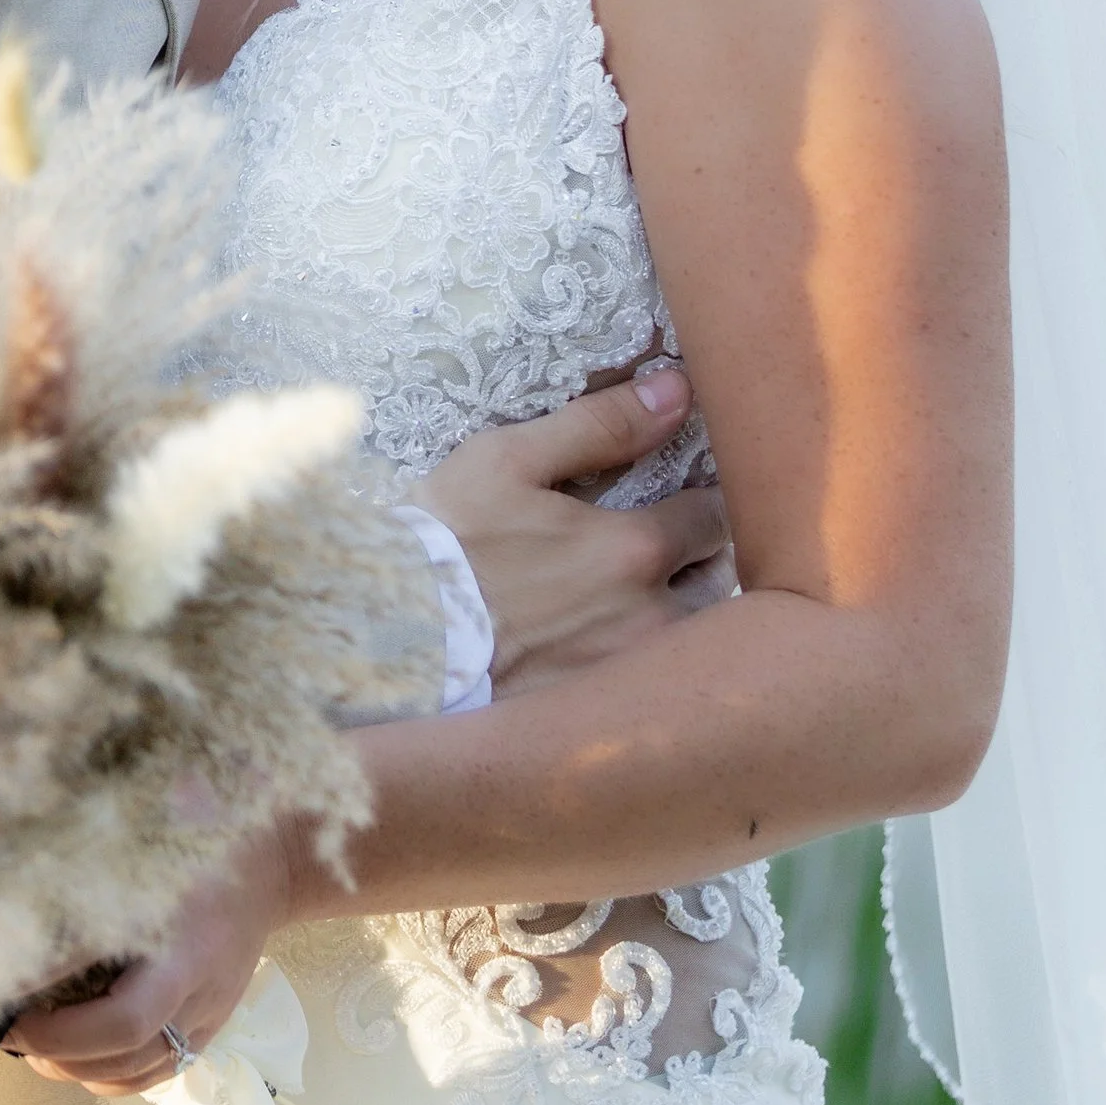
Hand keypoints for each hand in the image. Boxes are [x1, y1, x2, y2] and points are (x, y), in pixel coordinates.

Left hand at [1, 824, 295, 1097]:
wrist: (271, 865)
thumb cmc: (195, 842)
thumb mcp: (141, 850)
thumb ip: (86, 883)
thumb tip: (10, 915)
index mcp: (186, 941)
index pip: (119, 1003)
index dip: (52, 1010)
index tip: (2, 999)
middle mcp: (199, 986)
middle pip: (123, 1042)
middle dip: (52, 1044)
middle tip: (5, 1025)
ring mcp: (208, 1016)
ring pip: (133, 1071)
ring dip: (71, 1068)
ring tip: (30, 1042)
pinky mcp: (208, 1032)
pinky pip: (151, 1076)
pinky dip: (102, 1077)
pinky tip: (70, 1052)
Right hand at [416, 367, 731, 684]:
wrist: (389, 637)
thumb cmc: (446, 540)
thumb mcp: (508, 460)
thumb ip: (601, 424)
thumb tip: (677, 391)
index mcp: (634, 551)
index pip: (714, 516)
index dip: (702, 498)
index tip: (683, 491)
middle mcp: (648, 619)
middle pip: (716, 583)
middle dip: (700, 558)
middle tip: (670, 541)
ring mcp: (625, 676)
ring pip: (692, 638)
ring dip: (682, 611)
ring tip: (642, 594)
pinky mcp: (596, 713)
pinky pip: (650, 684)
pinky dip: (646, 659)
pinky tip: (609, 642)